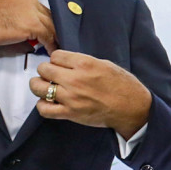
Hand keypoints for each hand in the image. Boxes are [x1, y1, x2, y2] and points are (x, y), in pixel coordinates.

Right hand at [0, 0, 56, 51]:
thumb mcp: (9, 13)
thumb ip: (23, 18)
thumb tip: (35, 33)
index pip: (44, 10)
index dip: (49, 22)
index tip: (52, 32)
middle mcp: (31, 2)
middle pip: (51, 17)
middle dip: (55, 29)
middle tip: (59, 41)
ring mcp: (32, 12)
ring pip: (52, 26)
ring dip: (55, 38)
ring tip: (56, 47)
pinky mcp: (32, 25)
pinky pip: (47, 36)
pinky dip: (50, 44)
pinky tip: (50, 51)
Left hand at [29, 50, 152, 138]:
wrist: (131, 108)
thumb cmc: (123, 86)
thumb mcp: (105, 64)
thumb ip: (84, 62)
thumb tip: (67, 62)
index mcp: (85, 64)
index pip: (55, 56)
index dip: (56, 59)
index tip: (60, 64)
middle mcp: (75, 80)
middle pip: (44, 69)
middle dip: (46, 70)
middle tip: (51, 74)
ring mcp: (71, 98)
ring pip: (38, 87)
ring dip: (39, 85)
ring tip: (44, 86)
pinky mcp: (70, 113)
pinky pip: (44, 109)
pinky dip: (42, 105)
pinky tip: (48, 102)